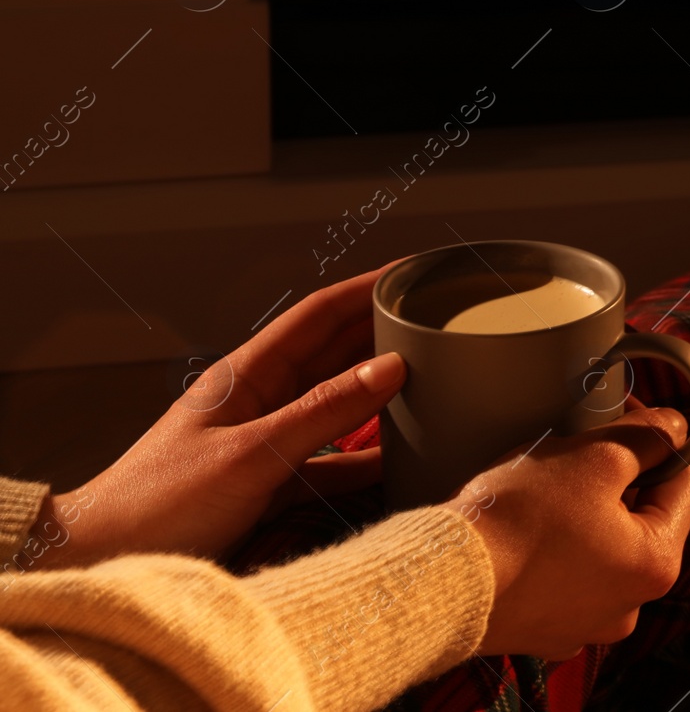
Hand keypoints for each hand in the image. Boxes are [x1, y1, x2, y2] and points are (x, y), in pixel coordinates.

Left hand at [29, 268, 405, 568]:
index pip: (318, 315)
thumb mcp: (251, 453)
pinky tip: (407, 454)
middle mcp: (260, 399)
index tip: (413, 273)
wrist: (106, 559)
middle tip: (440, 321)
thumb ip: (324, 411)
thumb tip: (392, 366)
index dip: (367, 289)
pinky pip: (335, 459)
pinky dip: (372, 454)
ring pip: (339, 404)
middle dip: (384, 332)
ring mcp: (268, 440)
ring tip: (437, 379)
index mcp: (246, 374)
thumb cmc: (159, 502)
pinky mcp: (273, 482)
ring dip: (383, 392)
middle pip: (334, 353)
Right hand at [445, 404, 689, 659]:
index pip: (682, 484)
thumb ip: (646, 438)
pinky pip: (563, 576)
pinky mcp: (544, 629)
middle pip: (641, 518)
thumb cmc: (518, 520)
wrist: (442, 581)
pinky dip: (553, 550)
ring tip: (545, 491)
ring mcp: (585, 624)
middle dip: (617, 479)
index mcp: (656, 565)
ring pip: (602, 547)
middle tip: (578, 450)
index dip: (656, 441)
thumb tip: (675, 428)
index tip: (625, 416)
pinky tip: (525, 530)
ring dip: (584, 514)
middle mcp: (629, 607)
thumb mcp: (595, 457)